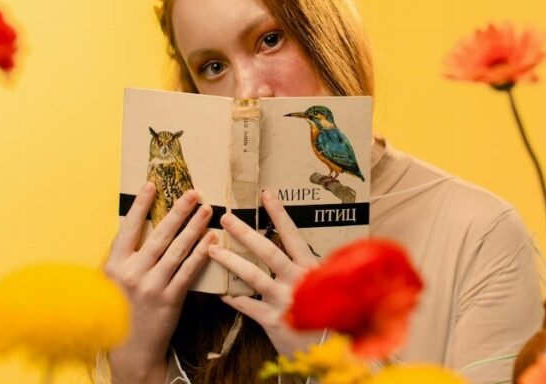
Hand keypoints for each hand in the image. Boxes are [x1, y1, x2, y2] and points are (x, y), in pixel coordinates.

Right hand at [105, 183, 215, 383]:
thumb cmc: (121, 310)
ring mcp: (151, 286)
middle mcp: (131, 273)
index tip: (152, 185)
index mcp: (114, 265)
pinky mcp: (169, 299)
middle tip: (194, 193)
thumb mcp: (112, 282)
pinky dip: (201, 254)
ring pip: (176, 250)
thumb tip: (138, 226)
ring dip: (193, 227)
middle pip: (158, 235)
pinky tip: (212, 240)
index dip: (141, 206)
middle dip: (178, 211)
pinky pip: (188, 271)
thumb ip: (122, 257)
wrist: (131, 347)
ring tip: (207, 210)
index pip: (128, 228)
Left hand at [207, 189, 323, 355]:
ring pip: (252, 276)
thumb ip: (315, 269)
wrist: (333, 350)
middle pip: (267, 251)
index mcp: (311, 268)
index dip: (279, 215)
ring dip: (231, 261)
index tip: (266, 195)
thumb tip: (304, 250)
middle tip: (226, 218)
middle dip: (245, 233)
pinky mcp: (273, 321)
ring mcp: (284, 301)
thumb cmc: (333, 315)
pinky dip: (233, 298)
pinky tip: (219, 291)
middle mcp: (297, 281)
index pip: (293, 235)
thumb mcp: (331, 285)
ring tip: (212, 250)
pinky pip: (247, 306)